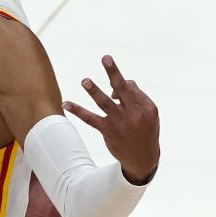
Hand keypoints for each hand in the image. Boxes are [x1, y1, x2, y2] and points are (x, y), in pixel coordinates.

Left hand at [62, 55, 159, 183]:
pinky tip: (66, 103)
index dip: (120, 83)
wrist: (143, 158)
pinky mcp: (107, 130)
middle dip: (113, 72)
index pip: (130, 87)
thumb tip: (115, 84)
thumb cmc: (146, 130)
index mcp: (146, 106)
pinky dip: (77, 110)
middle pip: (121, 89)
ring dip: (94, 91)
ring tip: (85, 81)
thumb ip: (135, 96)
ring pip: (104, 103)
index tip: (113, 86)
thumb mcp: (149, 113)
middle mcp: (133, 113)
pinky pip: (90, 118)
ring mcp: (119, 122)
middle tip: (105, 58)